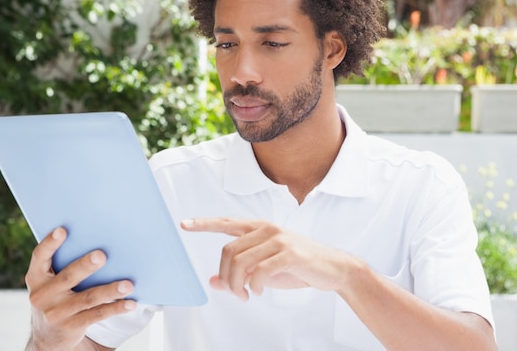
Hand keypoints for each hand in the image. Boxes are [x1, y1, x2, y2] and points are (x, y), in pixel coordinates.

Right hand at [25, 227, 136, 350]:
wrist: (47, 337)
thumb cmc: (55, 296)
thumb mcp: (49, 282)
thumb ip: (62, 264)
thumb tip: (97, 238)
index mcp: (36, 278)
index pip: (40, 257)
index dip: (49, 243)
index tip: (62, 230)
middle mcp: (42, 296)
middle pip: (68, 277)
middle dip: (85, 266)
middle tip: (102, 255)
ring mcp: (57, 313)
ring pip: (87, 298)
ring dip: (110, 290)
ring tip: (128, 284)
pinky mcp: (72, 326)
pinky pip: (97, 315)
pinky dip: (116, 308)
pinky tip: (131, 303)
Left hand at [181, 218, 354, 301]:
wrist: (332, 269)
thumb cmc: (297, 267)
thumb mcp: (264, 270)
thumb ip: (240, 272)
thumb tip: (213, 281)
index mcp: (258, 228)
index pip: (225, 223)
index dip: (203, 224)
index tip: (184, 224)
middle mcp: (266, 229)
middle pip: (227, 252)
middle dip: (226, 277)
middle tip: (236, 293)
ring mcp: (278, 239)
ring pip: (240, 263)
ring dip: (238, 286)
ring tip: (246, 295)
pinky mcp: (289, 253)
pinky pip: (259, 271)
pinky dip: (255, 286)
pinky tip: (259, 292)